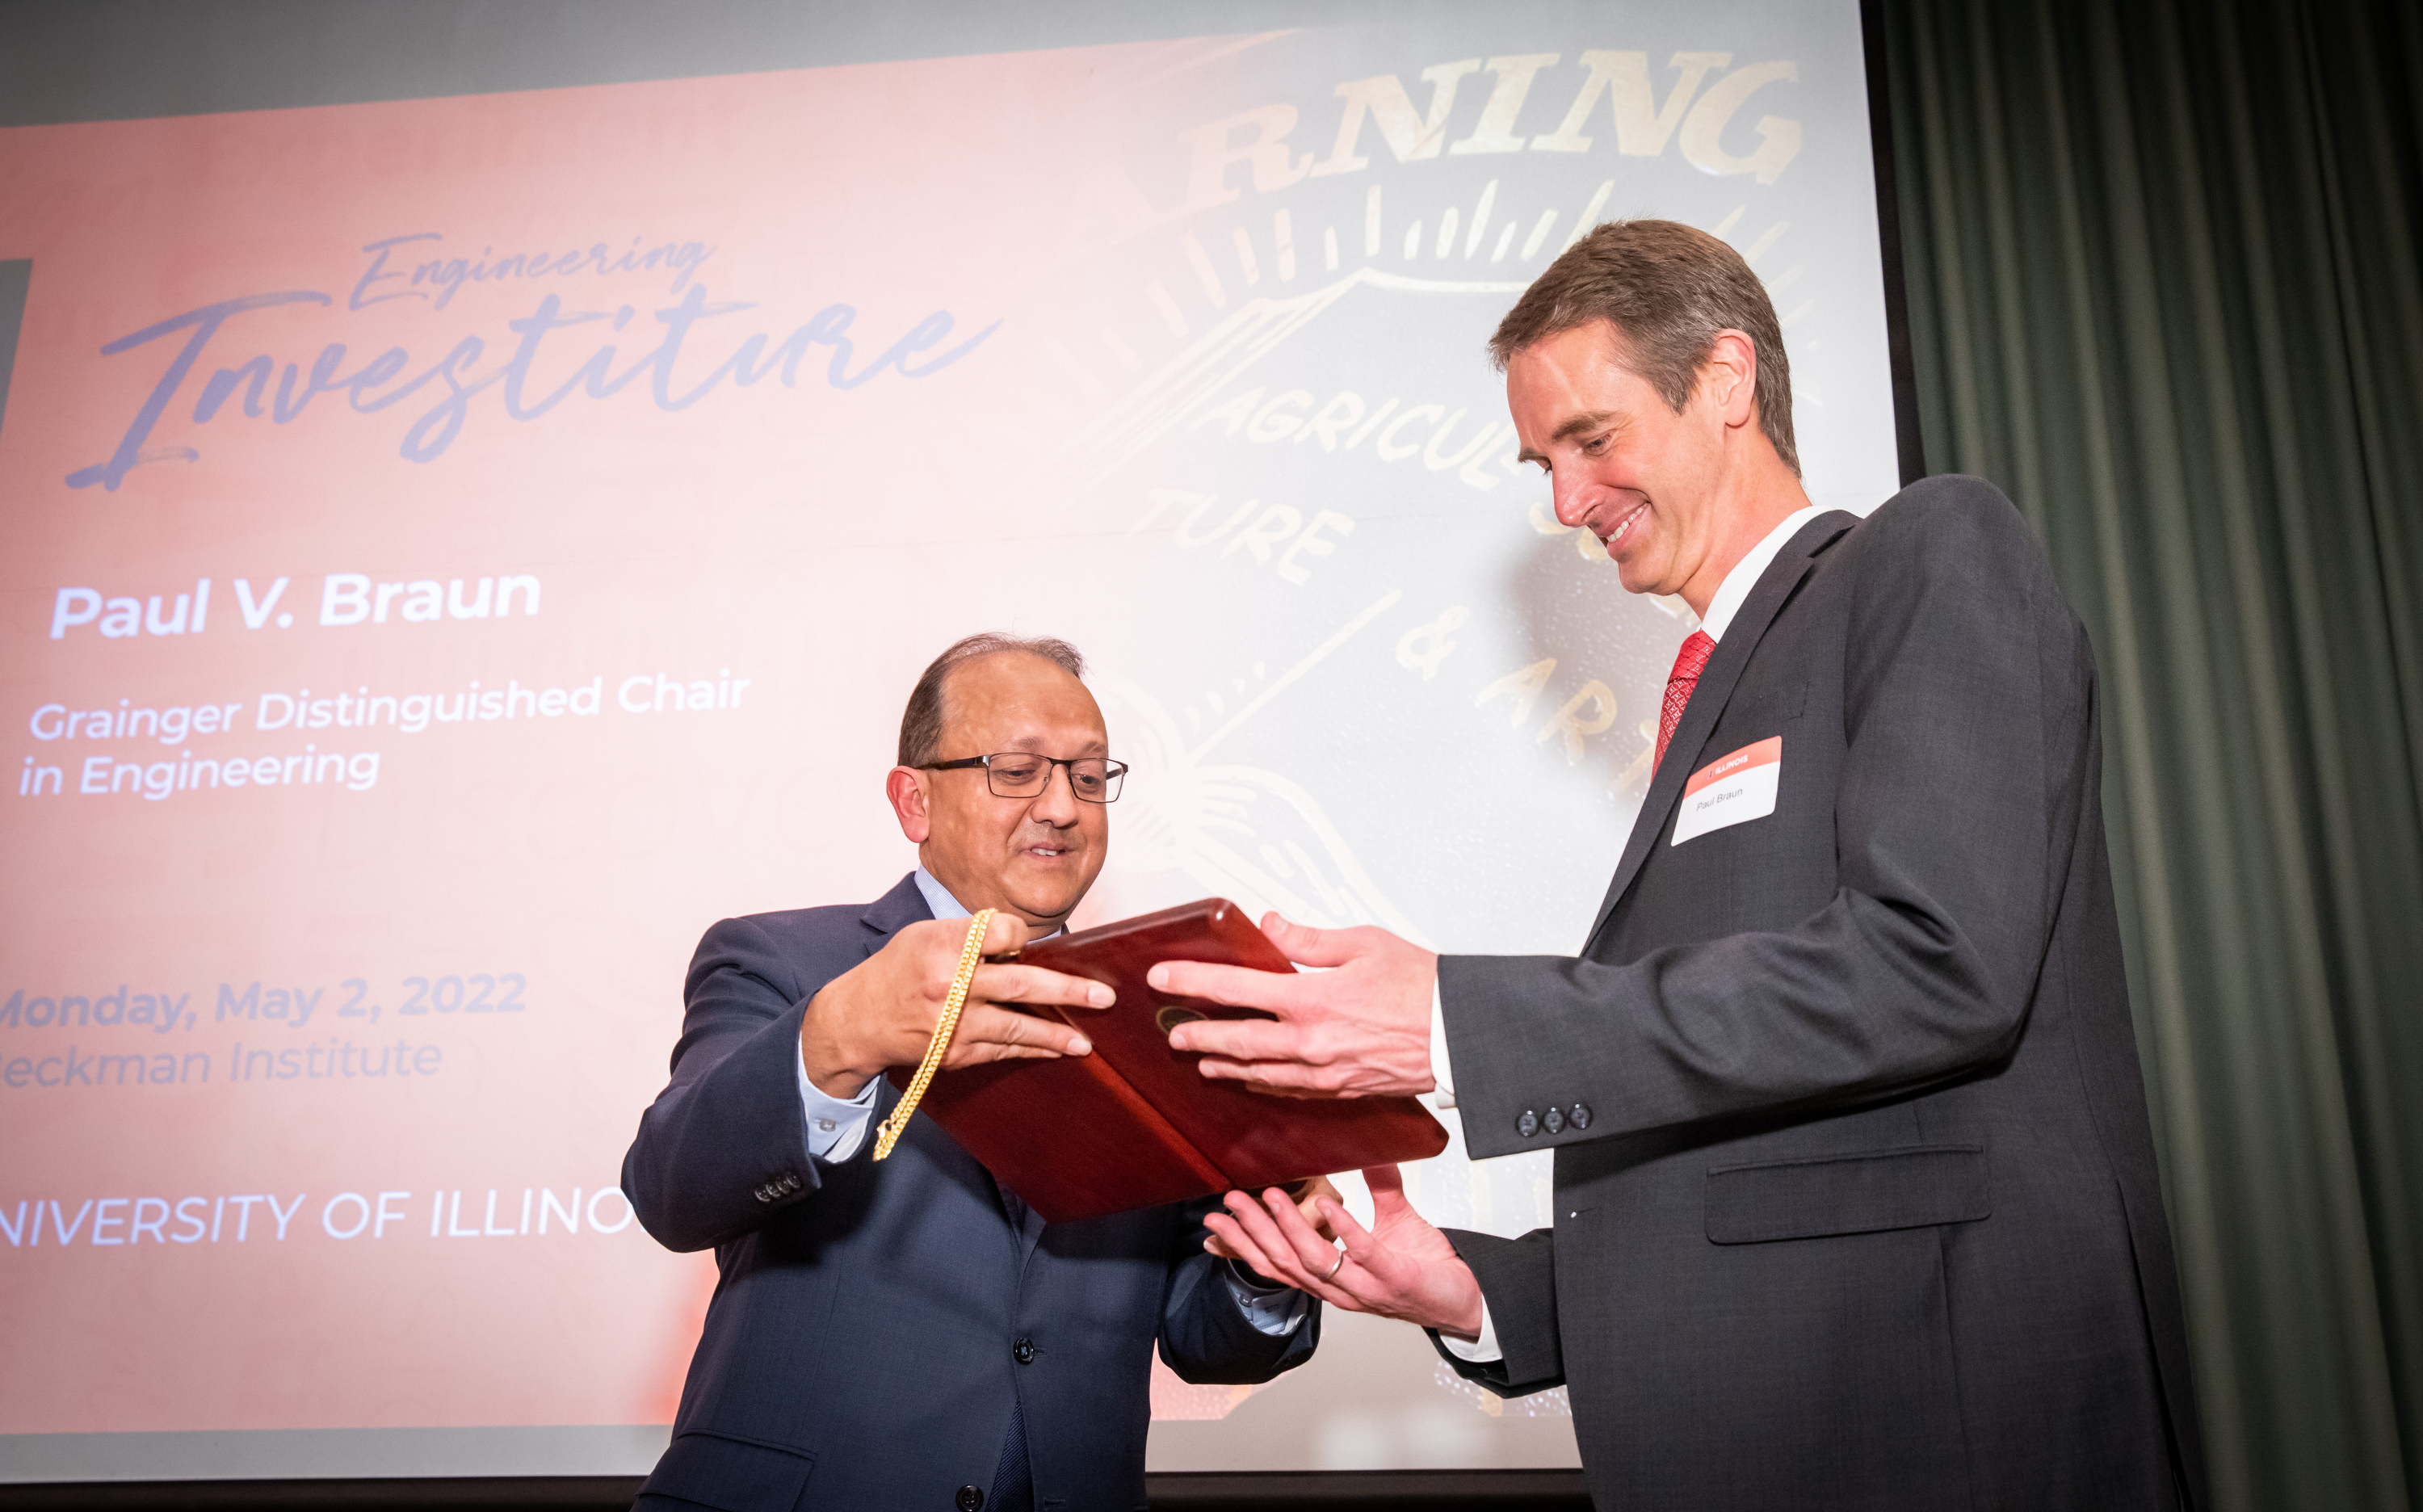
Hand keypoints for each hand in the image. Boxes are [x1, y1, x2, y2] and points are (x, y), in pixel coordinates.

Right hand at [799, 913, 1112, 1097]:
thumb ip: (972, 935)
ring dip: (1056, 1034)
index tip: (1032, 942)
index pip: (1003, 934)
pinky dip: (1030, 1049)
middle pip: (1020, 985)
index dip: (1022, 936)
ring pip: (1017, 1027)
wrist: (858, 1020)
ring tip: (1087, 1039)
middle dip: (1068, 991)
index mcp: (944, 947)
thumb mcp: (926, 935)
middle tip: (1103, 997)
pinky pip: (1001, 1050)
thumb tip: (1022, 941)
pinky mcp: (953, 1053)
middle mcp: (950, 986)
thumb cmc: (896, 971)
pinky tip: (1054, 1049)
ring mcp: (953, 1025)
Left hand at [1148, 914, 1436, 1096]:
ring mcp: (1324, 1072)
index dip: (1191, 983)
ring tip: (1202, 1062)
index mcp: (1310, 999)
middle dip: (1198, 1036)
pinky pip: (1290, 1090)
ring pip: (1259, 1072)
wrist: (1461, 1034)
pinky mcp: (1341, 1089)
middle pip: (1236, 1041)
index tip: (1162, 978)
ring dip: (1225, 1066)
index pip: (1233, 989)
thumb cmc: (1424, 986)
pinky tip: (1254, 1080)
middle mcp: (1310, 1041)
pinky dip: (1264, 1084)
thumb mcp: (1363, 943)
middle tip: (1172, 1034)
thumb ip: (1307, 940)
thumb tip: (1271, 927)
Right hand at [1201, 1165, 1482, 1338]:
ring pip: (1314, 1260)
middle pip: (1284, 1262)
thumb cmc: (1425, 1266)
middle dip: (1252, 1231)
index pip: (1276, 1263)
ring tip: (1268, 1196)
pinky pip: (1361, 1254)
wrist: (1465, 1297)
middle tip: (1228, 1200)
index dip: (1243, 1245)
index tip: (1215, 1221)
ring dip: (1287, 1226)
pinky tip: (1328, 1205)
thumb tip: (1367, 1150)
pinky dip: (1342, 1229)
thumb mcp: (1395, 1220)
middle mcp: (1340, 1288)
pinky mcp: (1393, 1280)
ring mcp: (1365, 1288)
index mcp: (1331, 1277)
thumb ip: (1379, 1186)